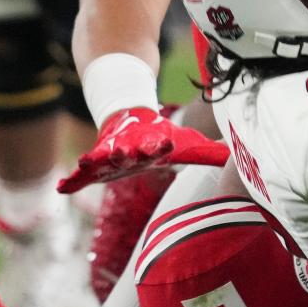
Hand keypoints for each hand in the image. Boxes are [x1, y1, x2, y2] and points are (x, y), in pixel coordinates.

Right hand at [57, 107, 228, 193]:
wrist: (128, 118)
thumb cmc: (161, 138)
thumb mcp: (187, 145)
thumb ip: (211, 154)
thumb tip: (245, 159)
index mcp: (153, 144)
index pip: (158, 144)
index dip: (161, 144)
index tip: (164, 142)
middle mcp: (130, 149)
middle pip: (129, 151)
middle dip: (127, 151)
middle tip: (125, 151)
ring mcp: (110, 156)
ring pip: (102, 159)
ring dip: (96, 162)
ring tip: (85, 164)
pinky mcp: (95, 164)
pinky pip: (81, 175)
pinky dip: (71, 181)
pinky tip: (62, 189)